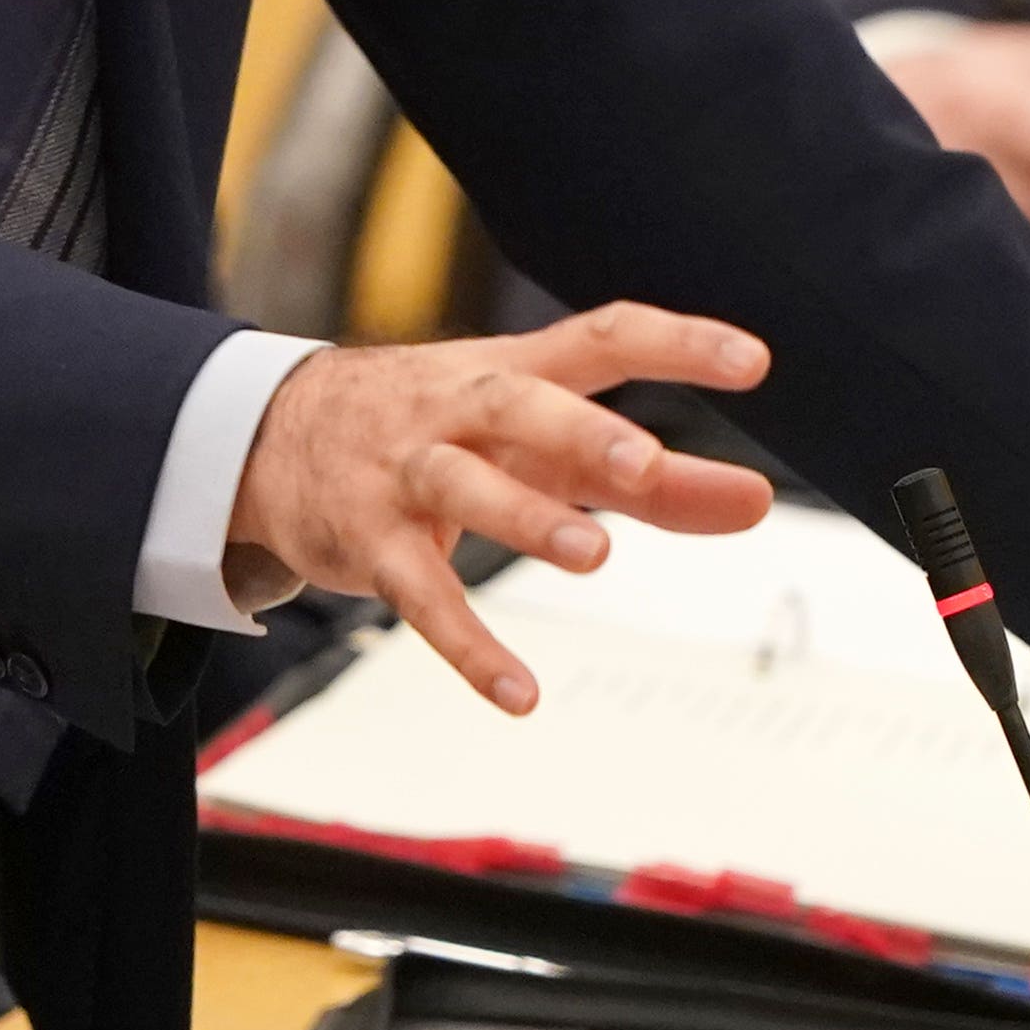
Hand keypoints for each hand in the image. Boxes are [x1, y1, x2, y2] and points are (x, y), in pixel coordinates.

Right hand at [226, 308, 780, 713]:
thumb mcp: (544, 443)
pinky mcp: (371, 543)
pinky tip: (519, 692)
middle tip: (642, 464)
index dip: (676, 345)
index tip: (750, 362)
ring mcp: (408, 473)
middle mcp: (460, 411)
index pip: (603, 338)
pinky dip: (468, 646)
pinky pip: (420, 595)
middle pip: (519, 406)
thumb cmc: (440, 427)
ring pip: (463, 487)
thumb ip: (656, 482)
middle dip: (581, 433)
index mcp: (515, 372)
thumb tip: (755, 503)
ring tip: (593, 554)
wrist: (274, 432)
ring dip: (527, 519)